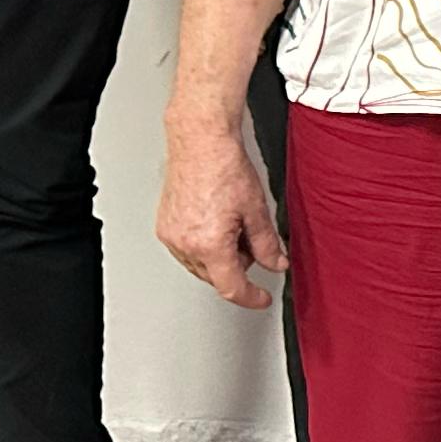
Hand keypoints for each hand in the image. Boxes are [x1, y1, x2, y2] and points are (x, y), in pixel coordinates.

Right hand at [156, 117, 287, 308]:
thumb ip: (267, 244)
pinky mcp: (164, 226)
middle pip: (216, 276)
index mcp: (210, 245)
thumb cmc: (225, 167)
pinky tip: (216, 222)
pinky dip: (204, 246)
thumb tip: (276, 263)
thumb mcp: (256, 210)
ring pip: (200, 265)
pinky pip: (186, 250)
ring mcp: (171, 236)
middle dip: (238, 267)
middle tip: (251, 240)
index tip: (261, 298)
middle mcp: (185, 244)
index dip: (251, 297)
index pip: (231, 287)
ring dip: (220, 257)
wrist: (201, 142)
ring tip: (233, 224)